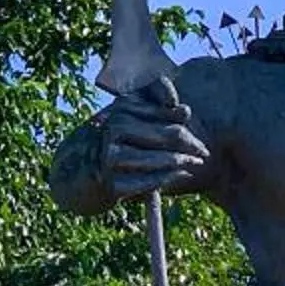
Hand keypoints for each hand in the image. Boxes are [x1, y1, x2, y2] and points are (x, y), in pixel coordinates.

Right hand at [102, 80, 209, 198]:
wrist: (80, 169)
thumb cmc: (118, 138)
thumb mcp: (133, 112)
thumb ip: (159, 102)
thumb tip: (185, 110)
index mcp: (123, 106)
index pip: (166, 110)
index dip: (184, 119)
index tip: (195, 128)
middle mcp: (115, 127)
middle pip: (169, 134)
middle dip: (191, 143)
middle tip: (204, 152)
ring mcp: (111, 156)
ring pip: (160, 158)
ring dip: (182, 162)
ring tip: (195, 163)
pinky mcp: (111, 183)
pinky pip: (149, 182)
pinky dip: (168, 178)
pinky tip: (181, 175)